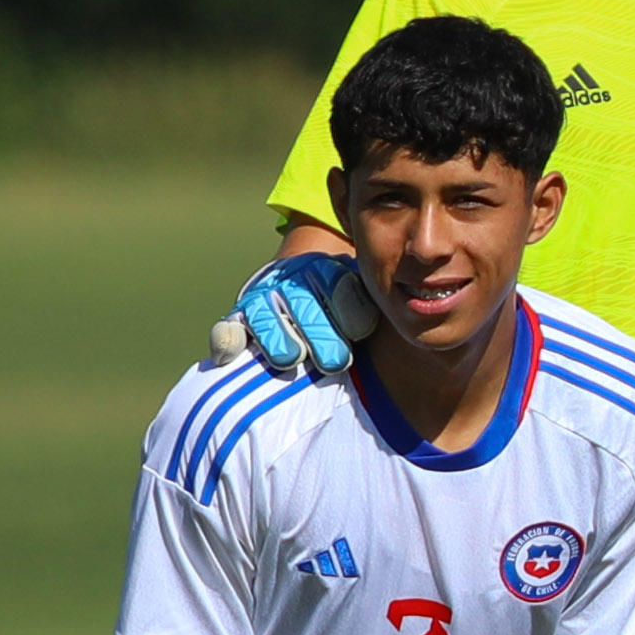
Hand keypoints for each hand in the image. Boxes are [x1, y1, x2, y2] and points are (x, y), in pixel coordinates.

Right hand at [225, 253, 372, 376]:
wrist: (305, 297)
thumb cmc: (347, 314)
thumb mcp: (368, 306)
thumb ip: (379, 314)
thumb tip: (407, 323)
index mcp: (328, 272)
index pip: (337, 285)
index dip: (348, 309)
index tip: (361, 332)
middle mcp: (291, 280)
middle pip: (302, 303)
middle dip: (320, 333)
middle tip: (336, 362)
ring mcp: (262, 300)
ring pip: (264, 315)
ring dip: (279, 337)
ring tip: (292, 358)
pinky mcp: (238, 320)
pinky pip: (229, 328)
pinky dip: (228, 340)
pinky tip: (230, 354)